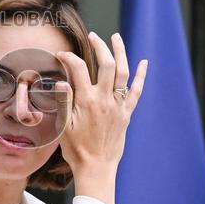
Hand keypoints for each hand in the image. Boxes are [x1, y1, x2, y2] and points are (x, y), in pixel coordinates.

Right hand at [55, 32, 146, 203]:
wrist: (96, 167)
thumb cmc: (75, 148)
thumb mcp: (62, 124)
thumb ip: (63, 100)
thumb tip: (61, 79)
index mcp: (86, 101)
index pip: (78, 68)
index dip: (69, 57)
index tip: (61, 55)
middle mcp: (105, 100)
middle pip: (106, 64)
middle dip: (100, 46)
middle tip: (93, 36)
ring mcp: (118, 106)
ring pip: (124, 72)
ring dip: (121, 52)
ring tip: (116, 37)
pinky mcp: (126, 113)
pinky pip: (136, 91)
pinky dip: (141, 76)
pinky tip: (143, 62)